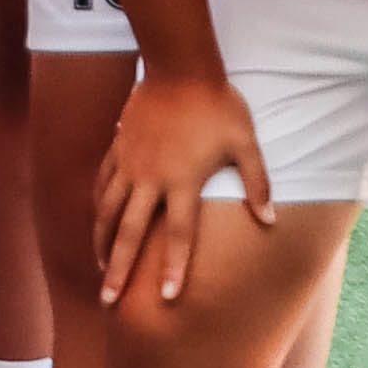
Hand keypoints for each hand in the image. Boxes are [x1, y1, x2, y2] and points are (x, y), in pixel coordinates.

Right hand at [86, 68, 265, 308]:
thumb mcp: (246, 144)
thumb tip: (270, 220)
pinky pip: (102, 184)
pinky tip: (97, 223)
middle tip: (108, 301)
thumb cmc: (219, 106)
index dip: (172, 268)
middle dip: (119, 271)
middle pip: (129, 233)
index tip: (167, 299)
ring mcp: (129, 164)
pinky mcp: (118, 149)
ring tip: (100, 270)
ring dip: (102, 243)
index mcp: (183, 182)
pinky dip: (97, 207)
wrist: (180, 67)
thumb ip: (257, 184)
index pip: (177, 235)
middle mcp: (150, 179)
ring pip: (107, 212)